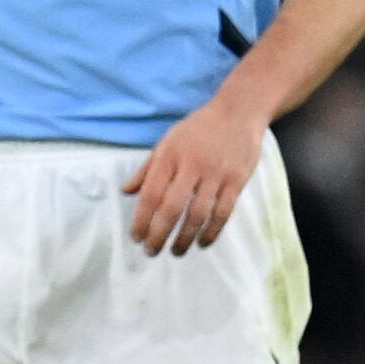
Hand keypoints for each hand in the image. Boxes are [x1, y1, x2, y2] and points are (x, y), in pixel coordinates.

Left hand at [125, 94, 267, 254]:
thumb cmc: (199, 128)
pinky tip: (202, 242)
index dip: (142, 219)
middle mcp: (191, 166)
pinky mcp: (236, 180)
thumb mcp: (167, 141)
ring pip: (198, 214)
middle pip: (172, 208)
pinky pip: (223, 212)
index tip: (136, 237)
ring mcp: (216, 174)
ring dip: (185, 238)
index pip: (151, 194)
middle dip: (159, 234)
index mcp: (170, 156)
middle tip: (152, 251)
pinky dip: (212, 231)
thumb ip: (147, 168)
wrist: (238, 112)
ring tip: (176, 251)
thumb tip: (126, 191)